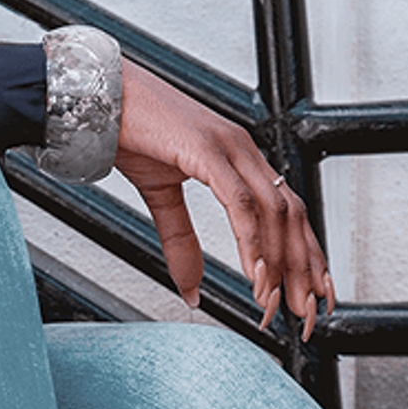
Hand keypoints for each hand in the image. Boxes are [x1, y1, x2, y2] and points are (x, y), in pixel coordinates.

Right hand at [115, 59, 333, 337]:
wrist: (96, 94)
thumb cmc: (128, 128)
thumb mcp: (159, 192)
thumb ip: (180, 239)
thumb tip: (192, 286)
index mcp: (236, 154)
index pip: (288, 209)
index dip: (305, 254)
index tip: (311, 292)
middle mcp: (241, 148)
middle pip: (292, 214)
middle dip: (302, 269)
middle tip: (304, 313)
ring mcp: (227, 145)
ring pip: (274, 211)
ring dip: (280, 262)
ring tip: (275, 301)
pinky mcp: (206, 148)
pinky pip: (240, 201)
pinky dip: (251, 240)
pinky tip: (253, 271)